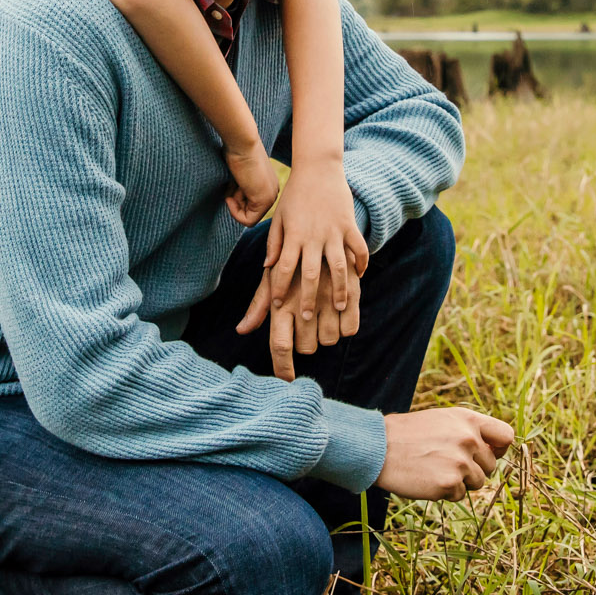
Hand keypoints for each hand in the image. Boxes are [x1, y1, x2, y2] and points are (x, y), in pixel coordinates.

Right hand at [223, 138, 278, 226]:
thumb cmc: (236, 153)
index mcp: (269, 186)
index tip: (232, 185)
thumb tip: (231, 202)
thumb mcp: (238, 175)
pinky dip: (235, 212)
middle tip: (233, 186)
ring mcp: (270, 197)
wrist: (242, 142)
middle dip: (235, 203)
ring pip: (248, 219)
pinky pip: (247, 221)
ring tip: (234, 185)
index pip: (251, 207)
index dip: (236, 200)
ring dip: (234, 205)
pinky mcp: (263, 200)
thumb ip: (240, 190)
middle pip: (250, 214)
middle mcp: (273, 193)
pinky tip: (231, 196)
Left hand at [236, 161, 368, 380]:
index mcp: (293, 235)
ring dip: (338, 289)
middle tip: (306, 318)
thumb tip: (268, 266)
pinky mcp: (350, 225)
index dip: (278, 287)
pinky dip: (361, 263)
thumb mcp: (280, 217)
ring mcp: (334, 231)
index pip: (283, 268)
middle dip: (307, 298)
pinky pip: (359, 248)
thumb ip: (275, 242)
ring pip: (338, 267)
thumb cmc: (295, 195)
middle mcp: (313, 236)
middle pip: (309, 274)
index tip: (276, 304)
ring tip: (338, 307)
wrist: (318, 168)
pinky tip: (359, 276)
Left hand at [237, 254, 358, 381]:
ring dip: (326, 335)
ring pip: (330, 339)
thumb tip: (242, 330)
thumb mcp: (272, 274)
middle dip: (306, 343)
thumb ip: (260, 304)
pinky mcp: (354, 285)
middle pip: (306, 347)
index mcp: (282, 295)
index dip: (282, 368)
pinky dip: (346, 326)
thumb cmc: (291, 252)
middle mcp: (306, 297)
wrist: (320, 212)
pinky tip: (340, 313)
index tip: (286, 382)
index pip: (280, 344)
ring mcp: (331, 292)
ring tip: (322, 315)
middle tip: (305, 325)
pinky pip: (351, 327)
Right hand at [374, 408, 513, 500]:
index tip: (489, 455)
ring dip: (459, 482)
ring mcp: (460, 462)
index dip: (499, 449)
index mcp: (468, 420)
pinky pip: (459, 495)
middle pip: (490, 466)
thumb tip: (495, 451)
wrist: (377, 447)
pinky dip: (445, 492)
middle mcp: (469, 439)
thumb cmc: (407, 434)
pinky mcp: (450, 483)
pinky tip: (426, 479)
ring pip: (477, 483)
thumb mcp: (442, 420)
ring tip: (433, 469)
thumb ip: (469, 431)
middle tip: (444, 462)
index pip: (506, 436)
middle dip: (473, 469)